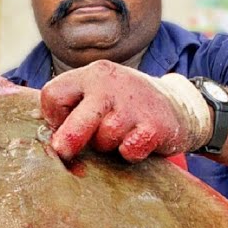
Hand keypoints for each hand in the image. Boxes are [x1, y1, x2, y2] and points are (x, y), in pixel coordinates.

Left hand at [40, 61, 213, 162]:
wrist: (180, 107)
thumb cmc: (128, 107)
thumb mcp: (100, 95)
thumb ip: (73, 109)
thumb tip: (47, 141)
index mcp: (92, 74)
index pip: (53, 95)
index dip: (53, 117)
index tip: (63, 125)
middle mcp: (110, 84)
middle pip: (75, 121)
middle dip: (68, 141)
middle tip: (63, 152)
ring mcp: (132, 104)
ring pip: (103, 138)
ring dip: (107, 146)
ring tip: (119, 137)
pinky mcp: (153, 125)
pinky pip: (129, 149)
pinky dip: (129, 153)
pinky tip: (136, 143)